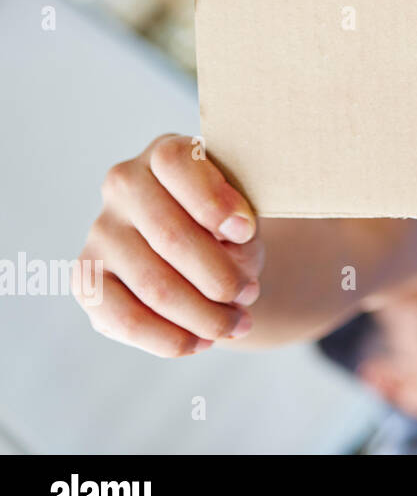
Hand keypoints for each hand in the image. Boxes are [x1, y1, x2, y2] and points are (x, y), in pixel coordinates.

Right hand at [74, 134, 263, 356]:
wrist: (205, 253)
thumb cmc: (229, 224)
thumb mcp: (244, 215)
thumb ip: (239, 225)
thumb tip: (233, 242)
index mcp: (165, 153)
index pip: (176, 164)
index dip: (213, 201)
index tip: (246, 232)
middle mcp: (123, 185)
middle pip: (169, 235)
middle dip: (219, 277)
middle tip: (250, 295)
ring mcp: (100, 232)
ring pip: (153, 285)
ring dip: (203, 315)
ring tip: (237, 325)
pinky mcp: (86, 279)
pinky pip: (124, 319)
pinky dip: (170, 338)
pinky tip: (201, 342)